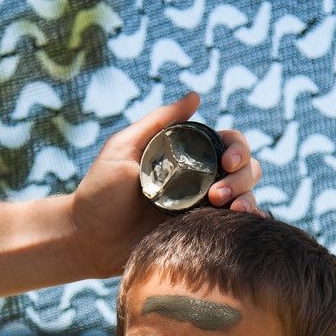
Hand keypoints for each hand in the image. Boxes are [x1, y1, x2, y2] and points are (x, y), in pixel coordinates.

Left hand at [70, 92, 262, 277]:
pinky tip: (250, 224)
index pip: (228, 144)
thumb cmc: (98, 192)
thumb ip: (157, 122)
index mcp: (185, 158)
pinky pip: (235, 230)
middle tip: (217, 194)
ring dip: (248, 199)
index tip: (227, 161)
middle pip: (245, 170)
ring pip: (246, 197)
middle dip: (243, 177)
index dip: (238, 148)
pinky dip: (251, 223)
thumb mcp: (122, 148)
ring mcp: (200, 211)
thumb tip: (195, 96)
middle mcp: (198, 182)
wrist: (85, 239)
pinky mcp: (198, 238)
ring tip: (228, 209)